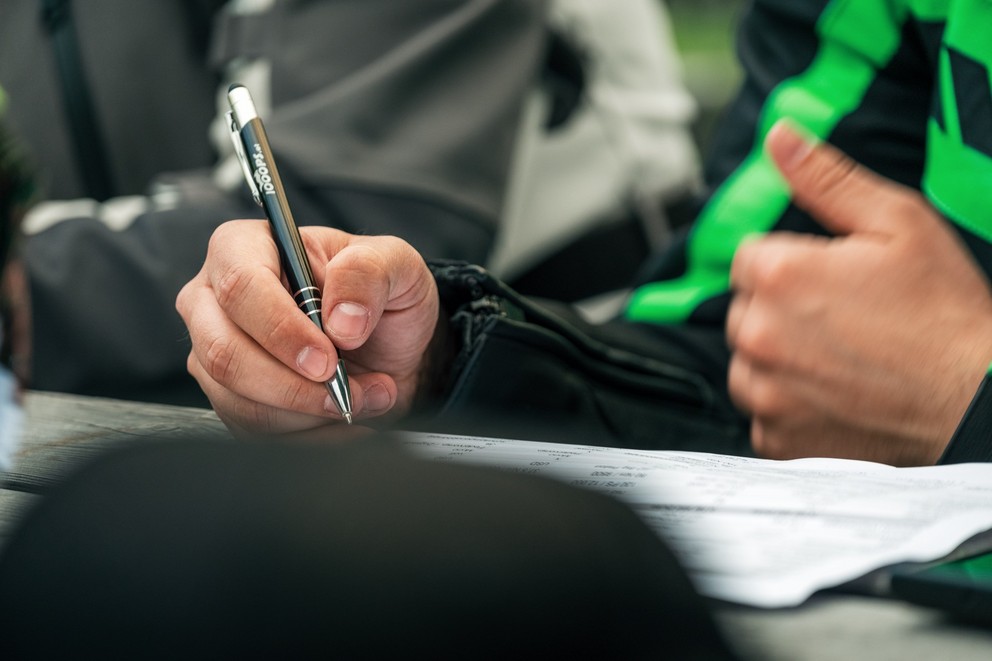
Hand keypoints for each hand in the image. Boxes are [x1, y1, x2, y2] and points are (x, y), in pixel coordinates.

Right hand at [176, 221, 439, 437]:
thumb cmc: (379, 296)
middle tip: (347, 390)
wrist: (389, 349)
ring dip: (311, 411)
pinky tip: (344, 412)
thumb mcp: (395, 265)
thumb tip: (340, 320)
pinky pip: (254, 429)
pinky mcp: (228, 397)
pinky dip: (310, 432)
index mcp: (246, 247)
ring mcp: (215, 351)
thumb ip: (368, 274)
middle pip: (224, 351)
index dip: (281, 330)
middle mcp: (215, 298)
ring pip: (239, 399)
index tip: (327, 360)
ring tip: (364, 396)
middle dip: (293, 384)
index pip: (241, 286)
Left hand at [727, 121, 991, 464]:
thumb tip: (779, 137)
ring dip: (780, 357)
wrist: (977, 399)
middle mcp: (758, 335)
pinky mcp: (776, 437)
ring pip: (748, 360)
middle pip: (746, 308)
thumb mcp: (897, 222)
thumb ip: (826, 178)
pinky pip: (763, 410)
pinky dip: (789, 403)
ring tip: (842, 357)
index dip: (793, 264)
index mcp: (778, 274)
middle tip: (847, 319)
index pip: (748, 257)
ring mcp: (765, 392)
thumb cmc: (944, 312)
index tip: (833, 279)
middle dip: (783, 309)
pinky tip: (836, 393)